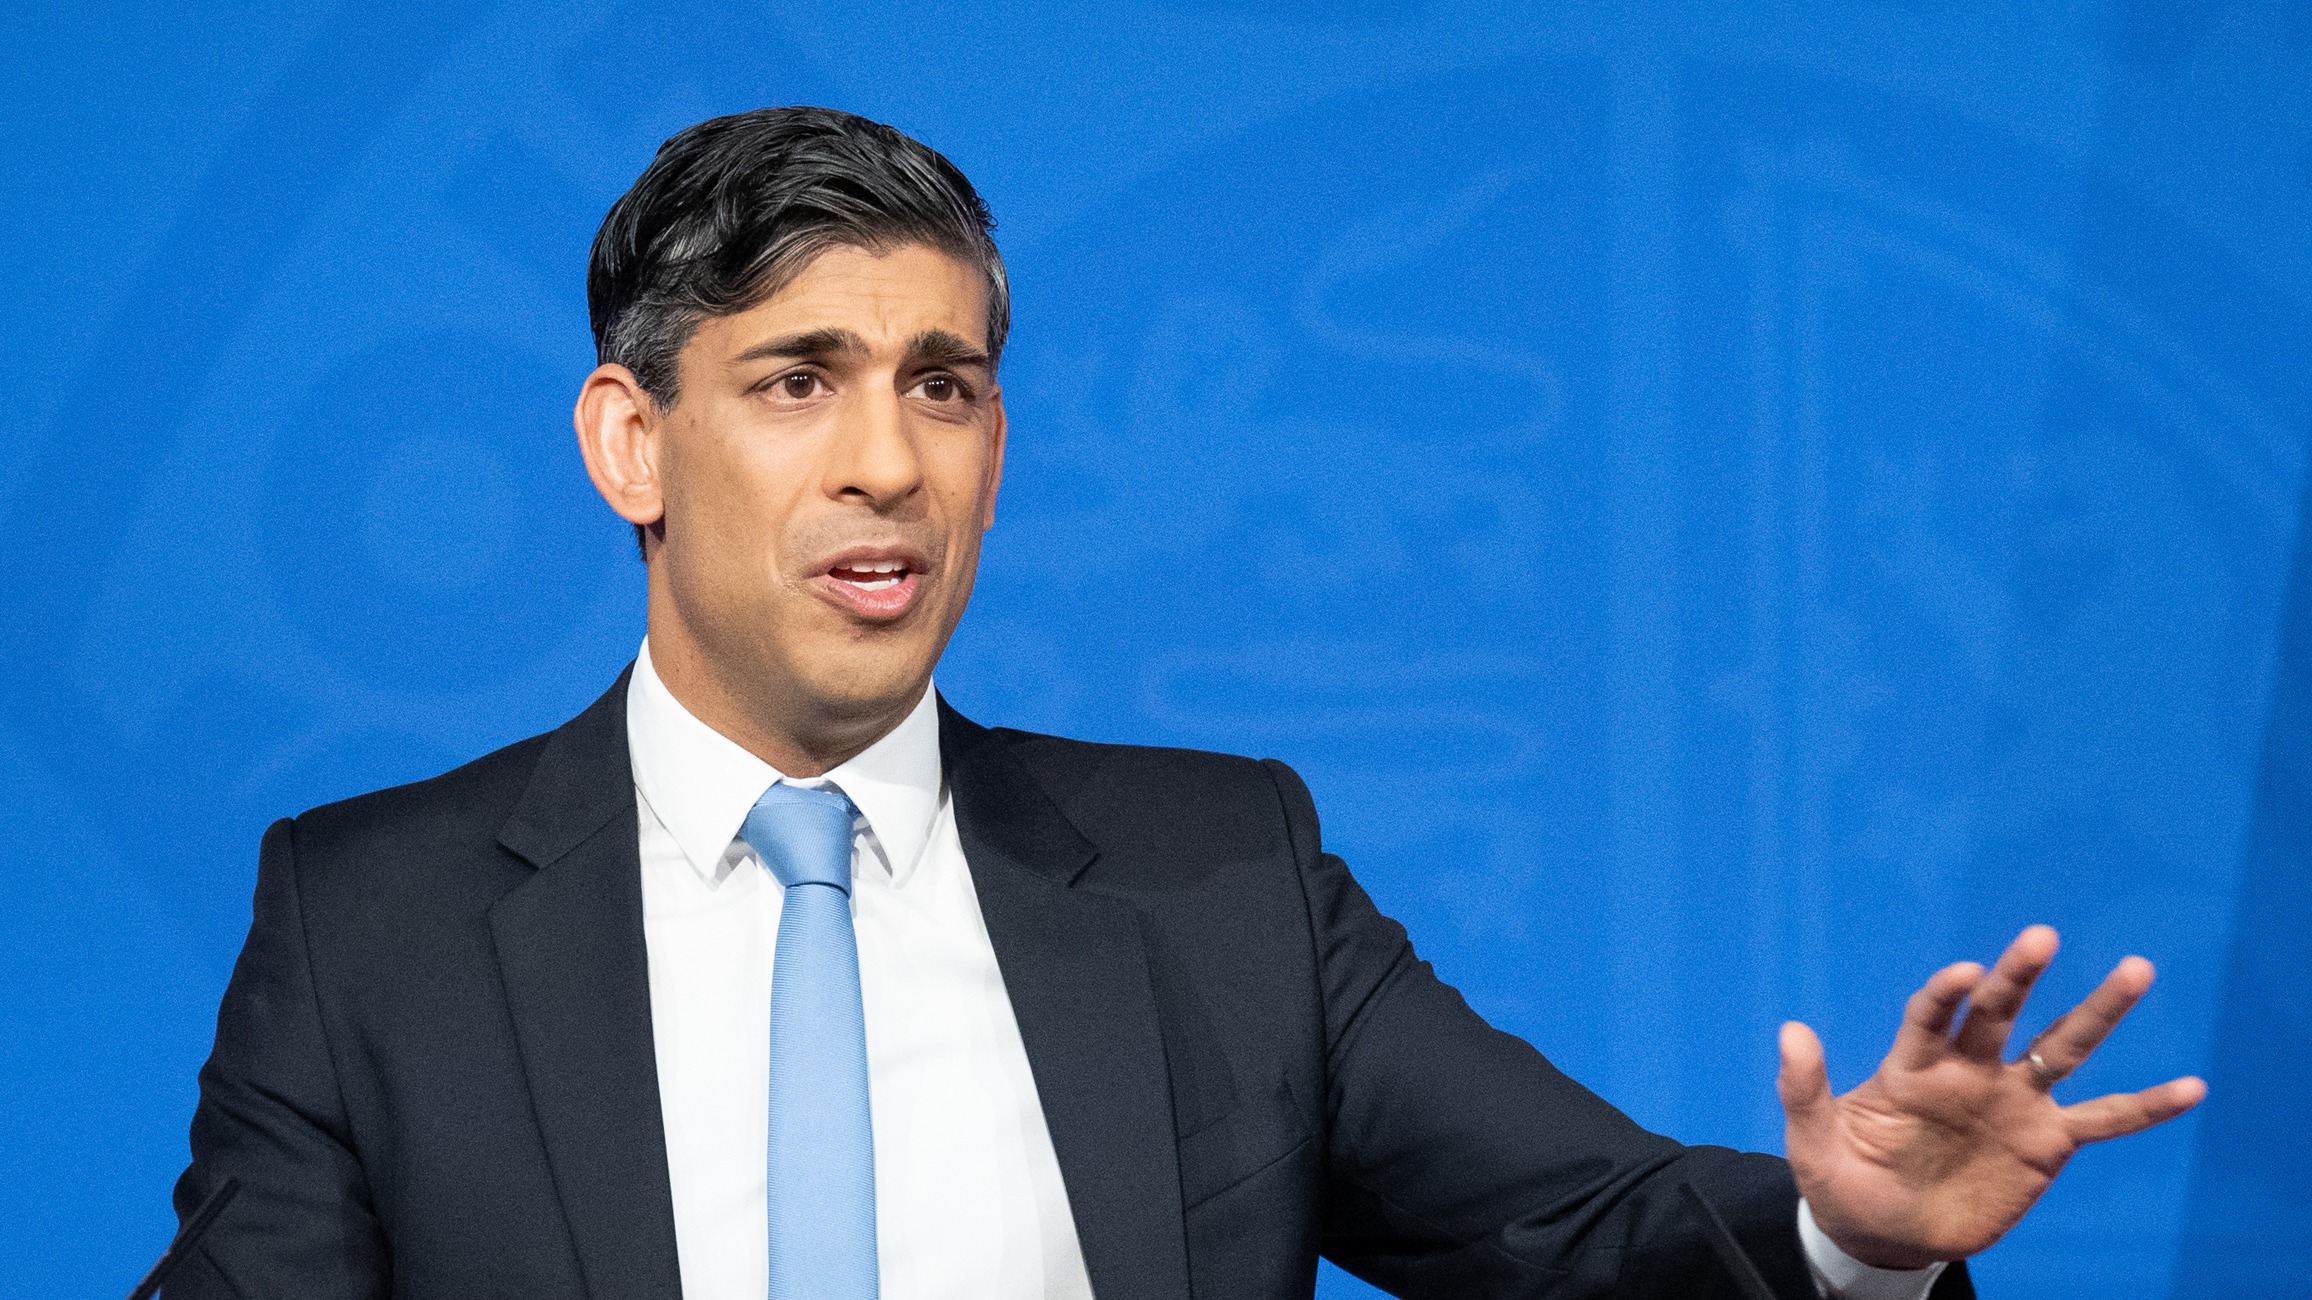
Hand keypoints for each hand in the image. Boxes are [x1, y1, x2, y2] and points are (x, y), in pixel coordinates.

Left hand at [1775, 925, 2205, 1269]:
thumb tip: (1790, 1029)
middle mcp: (1970, 1070)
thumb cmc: (1844, 1180)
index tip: (1966, 972)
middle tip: (2041, 936)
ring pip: (2062, 1046)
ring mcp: (2013, 1101)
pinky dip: (2146, 1106)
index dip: (1947, 993)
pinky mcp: (2046, 1142)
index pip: (1933, 1015)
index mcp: (1913, 1065)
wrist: (1884, 1235)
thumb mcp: (1812, 1141)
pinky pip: (2104, 1118)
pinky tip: (2191, 1087)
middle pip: (2001, 1012)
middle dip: (2019, 975)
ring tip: (2137, 970)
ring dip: (2098, 1011)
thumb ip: (1804, 1088)